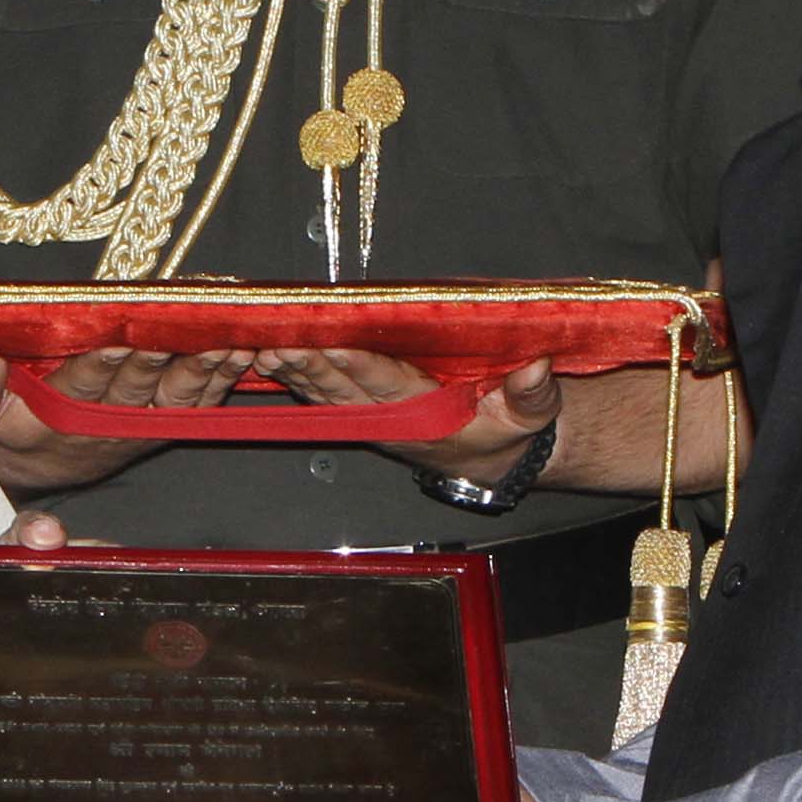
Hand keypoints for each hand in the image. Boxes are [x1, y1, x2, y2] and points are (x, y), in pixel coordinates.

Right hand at [0, 346, 252, 496]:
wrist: (34, 465)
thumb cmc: (4, 426)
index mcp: (57, 416)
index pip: (81, 387)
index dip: (101, 366)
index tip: (117, 340)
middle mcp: (104, 422)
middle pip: (137, 389)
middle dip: (161, 360)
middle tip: (182, 332)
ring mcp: (139, 423)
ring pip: (176, 398)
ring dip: (203, 370)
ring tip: (228, 342)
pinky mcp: (164, 422)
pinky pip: (198, 404)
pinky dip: (222, 379)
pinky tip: (244, 352)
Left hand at [251, 350, 561, 483]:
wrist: (491, 457)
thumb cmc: (507, 429)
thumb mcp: (530, 415)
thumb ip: (531, 393)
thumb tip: (535, 366)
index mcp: (429, 416)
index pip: (390, 387)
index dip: (362, 368)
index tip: (336, 347)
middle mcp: (393, 419)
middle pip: (345, 390)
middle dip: (311, 366)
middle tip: (281, 343)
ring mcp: (372, 418)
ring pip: (326, 395)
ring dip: (295, 374)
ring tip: (266, 350)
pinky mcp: (361, 413)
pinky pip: (323, 397)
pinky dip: (296, 380)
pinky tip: (271, 362)